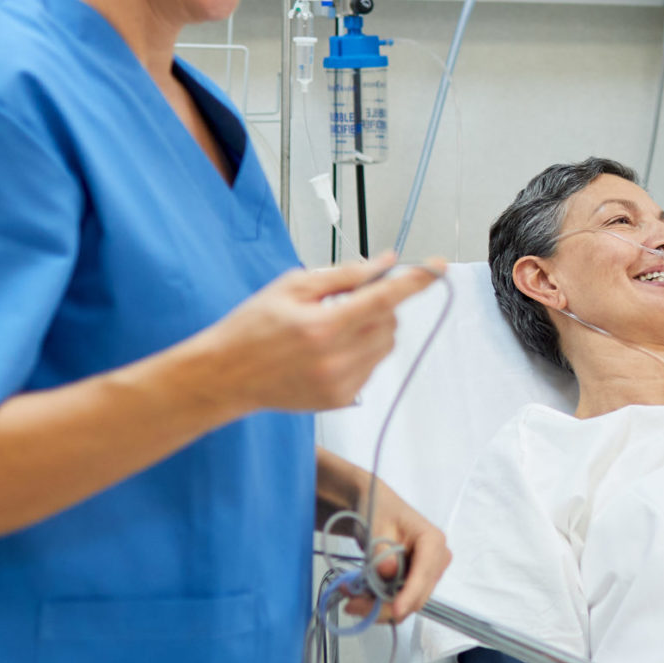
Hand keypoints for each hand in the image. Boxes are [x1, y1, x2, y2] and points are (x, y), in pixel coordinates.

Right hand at [196, 254, 442, 415]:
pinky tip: (329, 350)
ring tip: (334, 325)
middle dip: (380, 305)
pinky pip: (372, 367)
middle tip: (349, 300)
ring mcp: (341, 384)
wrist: (226, 376)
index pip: (385, 299)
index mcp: (324, 326)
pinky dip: (362, 352)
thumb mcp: (293, 286)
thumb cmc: (252, 326)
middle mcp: (336, 359)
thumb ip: (344, 275)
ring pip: (385, 346)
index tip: (438, 266)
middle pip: (389, 322)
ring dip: (374, 328)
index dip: (416, 281)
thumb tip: (385, 263)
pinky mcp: (341, 400)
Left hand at [363, 480, 449, 621]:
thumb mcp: (377, 527)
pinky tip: (359, 594)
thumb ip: (382, 551)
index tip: (395, 610)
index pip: (425, 574)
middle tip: (352, 603)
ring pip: (407, 603)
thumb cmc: (380, 510)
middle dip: (387, 606)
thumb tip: (388, 572)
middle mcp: (437, 560)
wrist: (377, 507)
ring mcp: (428, 573)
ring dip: (379, 606)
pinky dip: (379, 602)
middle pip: (418, 596)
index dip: (410, 595)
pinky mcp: (416, 582)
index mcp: (433, 541)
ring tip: (350, 595)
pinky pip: (400, 600)